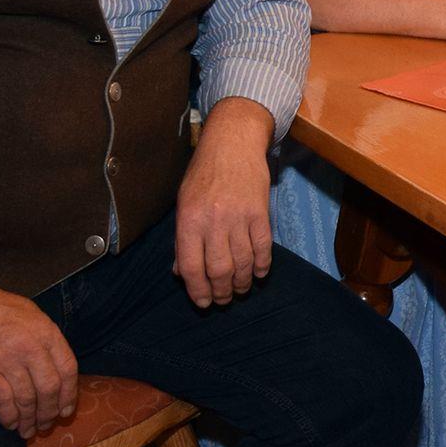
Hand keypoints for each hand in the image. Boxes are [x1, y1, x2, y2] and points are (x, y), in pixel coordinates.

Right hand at [0, 277, 78, 438]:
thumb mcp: (30, 313)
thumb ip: (44, 337)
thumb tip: (54, 364)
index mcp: (45, 331)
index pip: (68, 368)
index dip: (69, 393)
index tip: (66, 409)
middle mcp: (30, 346)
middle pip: (49, 388)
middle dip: (49, 412)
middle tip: (46, 425)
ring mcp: (7, 359)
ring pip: (26, 399)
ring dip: (29, 419)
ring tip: (29, 430)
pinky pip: (2, 401)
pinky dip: (8, 417)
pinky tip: (10, 424)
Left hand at [175, 99, 274, 307]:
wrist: (233, 143)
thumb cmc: (203, 174)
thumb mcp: (184, 204)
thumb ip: (182, 239)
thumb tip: (182, 273)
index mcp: (189, 220)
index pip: (191, 267)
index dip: (197, 291)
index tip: (203, 302)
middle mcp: (213, 221)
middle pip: (219, 270)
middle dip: (222, 292)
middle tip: (224, 299)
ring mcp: (239, 217)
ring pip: (243, 262)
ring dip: (242, 282)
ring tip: (241, 289)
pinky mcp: (261, 212)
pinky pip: (263, 247)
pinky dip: (262, 265)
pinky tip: (259, 273)